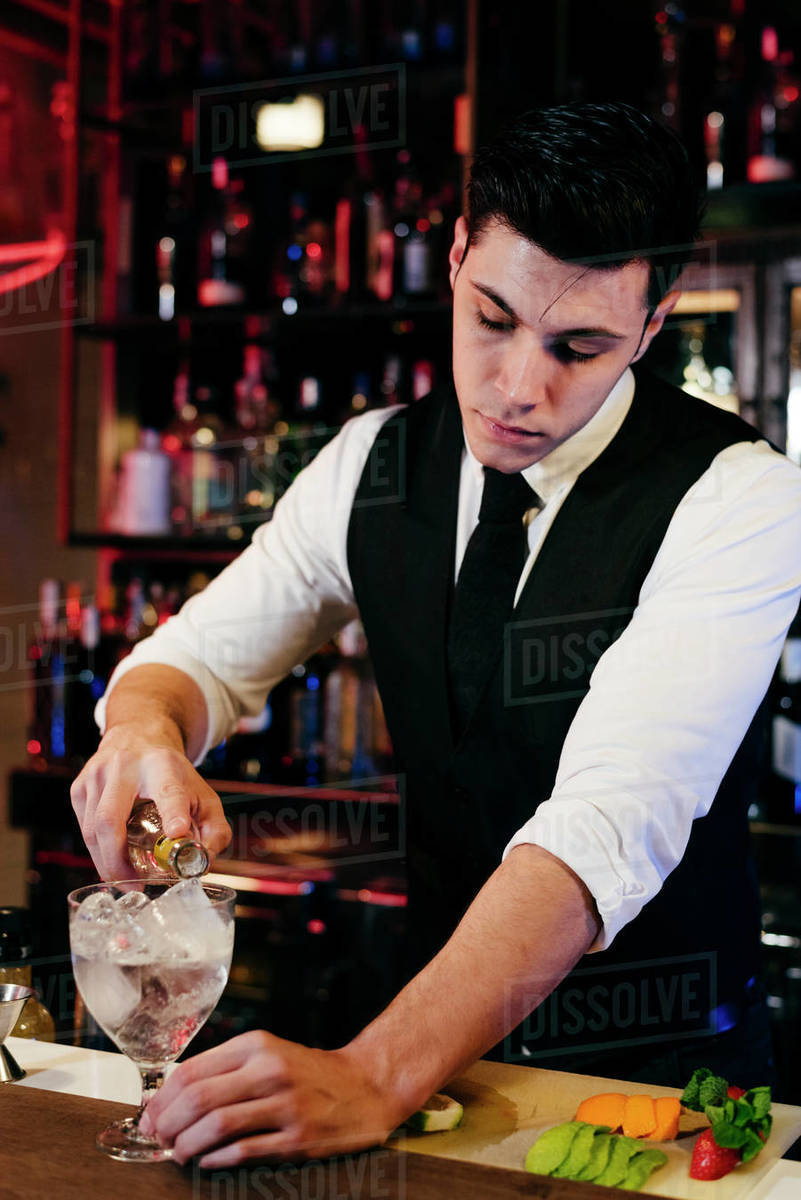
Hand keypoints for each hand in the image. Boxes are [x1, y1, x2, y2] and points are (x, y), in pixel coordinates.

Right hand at [70, 721, 230, 879]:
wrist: (138, 736)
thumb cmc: (171, 772)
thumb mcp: (202, 793)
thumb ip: (214, 828)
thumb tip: (206, 859)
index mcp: (162, 765)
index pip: (168, 790)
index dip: (173, 812)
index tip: (178, 833)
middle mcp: (124, 766)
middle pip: (111, 819)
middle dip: (118, 861)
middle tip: (135, 885)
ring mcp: (96, 774)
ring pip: (92, 830)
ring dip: (107, 862)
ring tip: (126, 877)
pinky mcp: (79, 787)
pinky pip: (83, 829)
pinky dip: (97, 851)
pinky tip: (113, 856)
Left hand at [138, 1030, 407, 1167]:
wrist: (366, 1086)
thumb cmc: (310, 1073)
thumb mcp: (269, 1054)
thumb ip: (226, 1069)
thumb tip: (173, 1096)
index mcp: (257, 1045)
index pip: (192, 1070)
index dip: (162, 1098)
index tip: (149, 1116)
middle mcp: (270, 1070)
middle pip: (199, 1098)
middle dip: (167, 1124)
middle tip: (158, 1139)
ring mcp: (285, 1105)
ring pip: (217, 1125)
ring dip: (187, 1146)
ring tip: (178, 1154)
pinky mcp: (298, 1138)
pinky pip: (244, 1151)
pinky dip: (217, 1159)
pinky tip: (208, 1161)